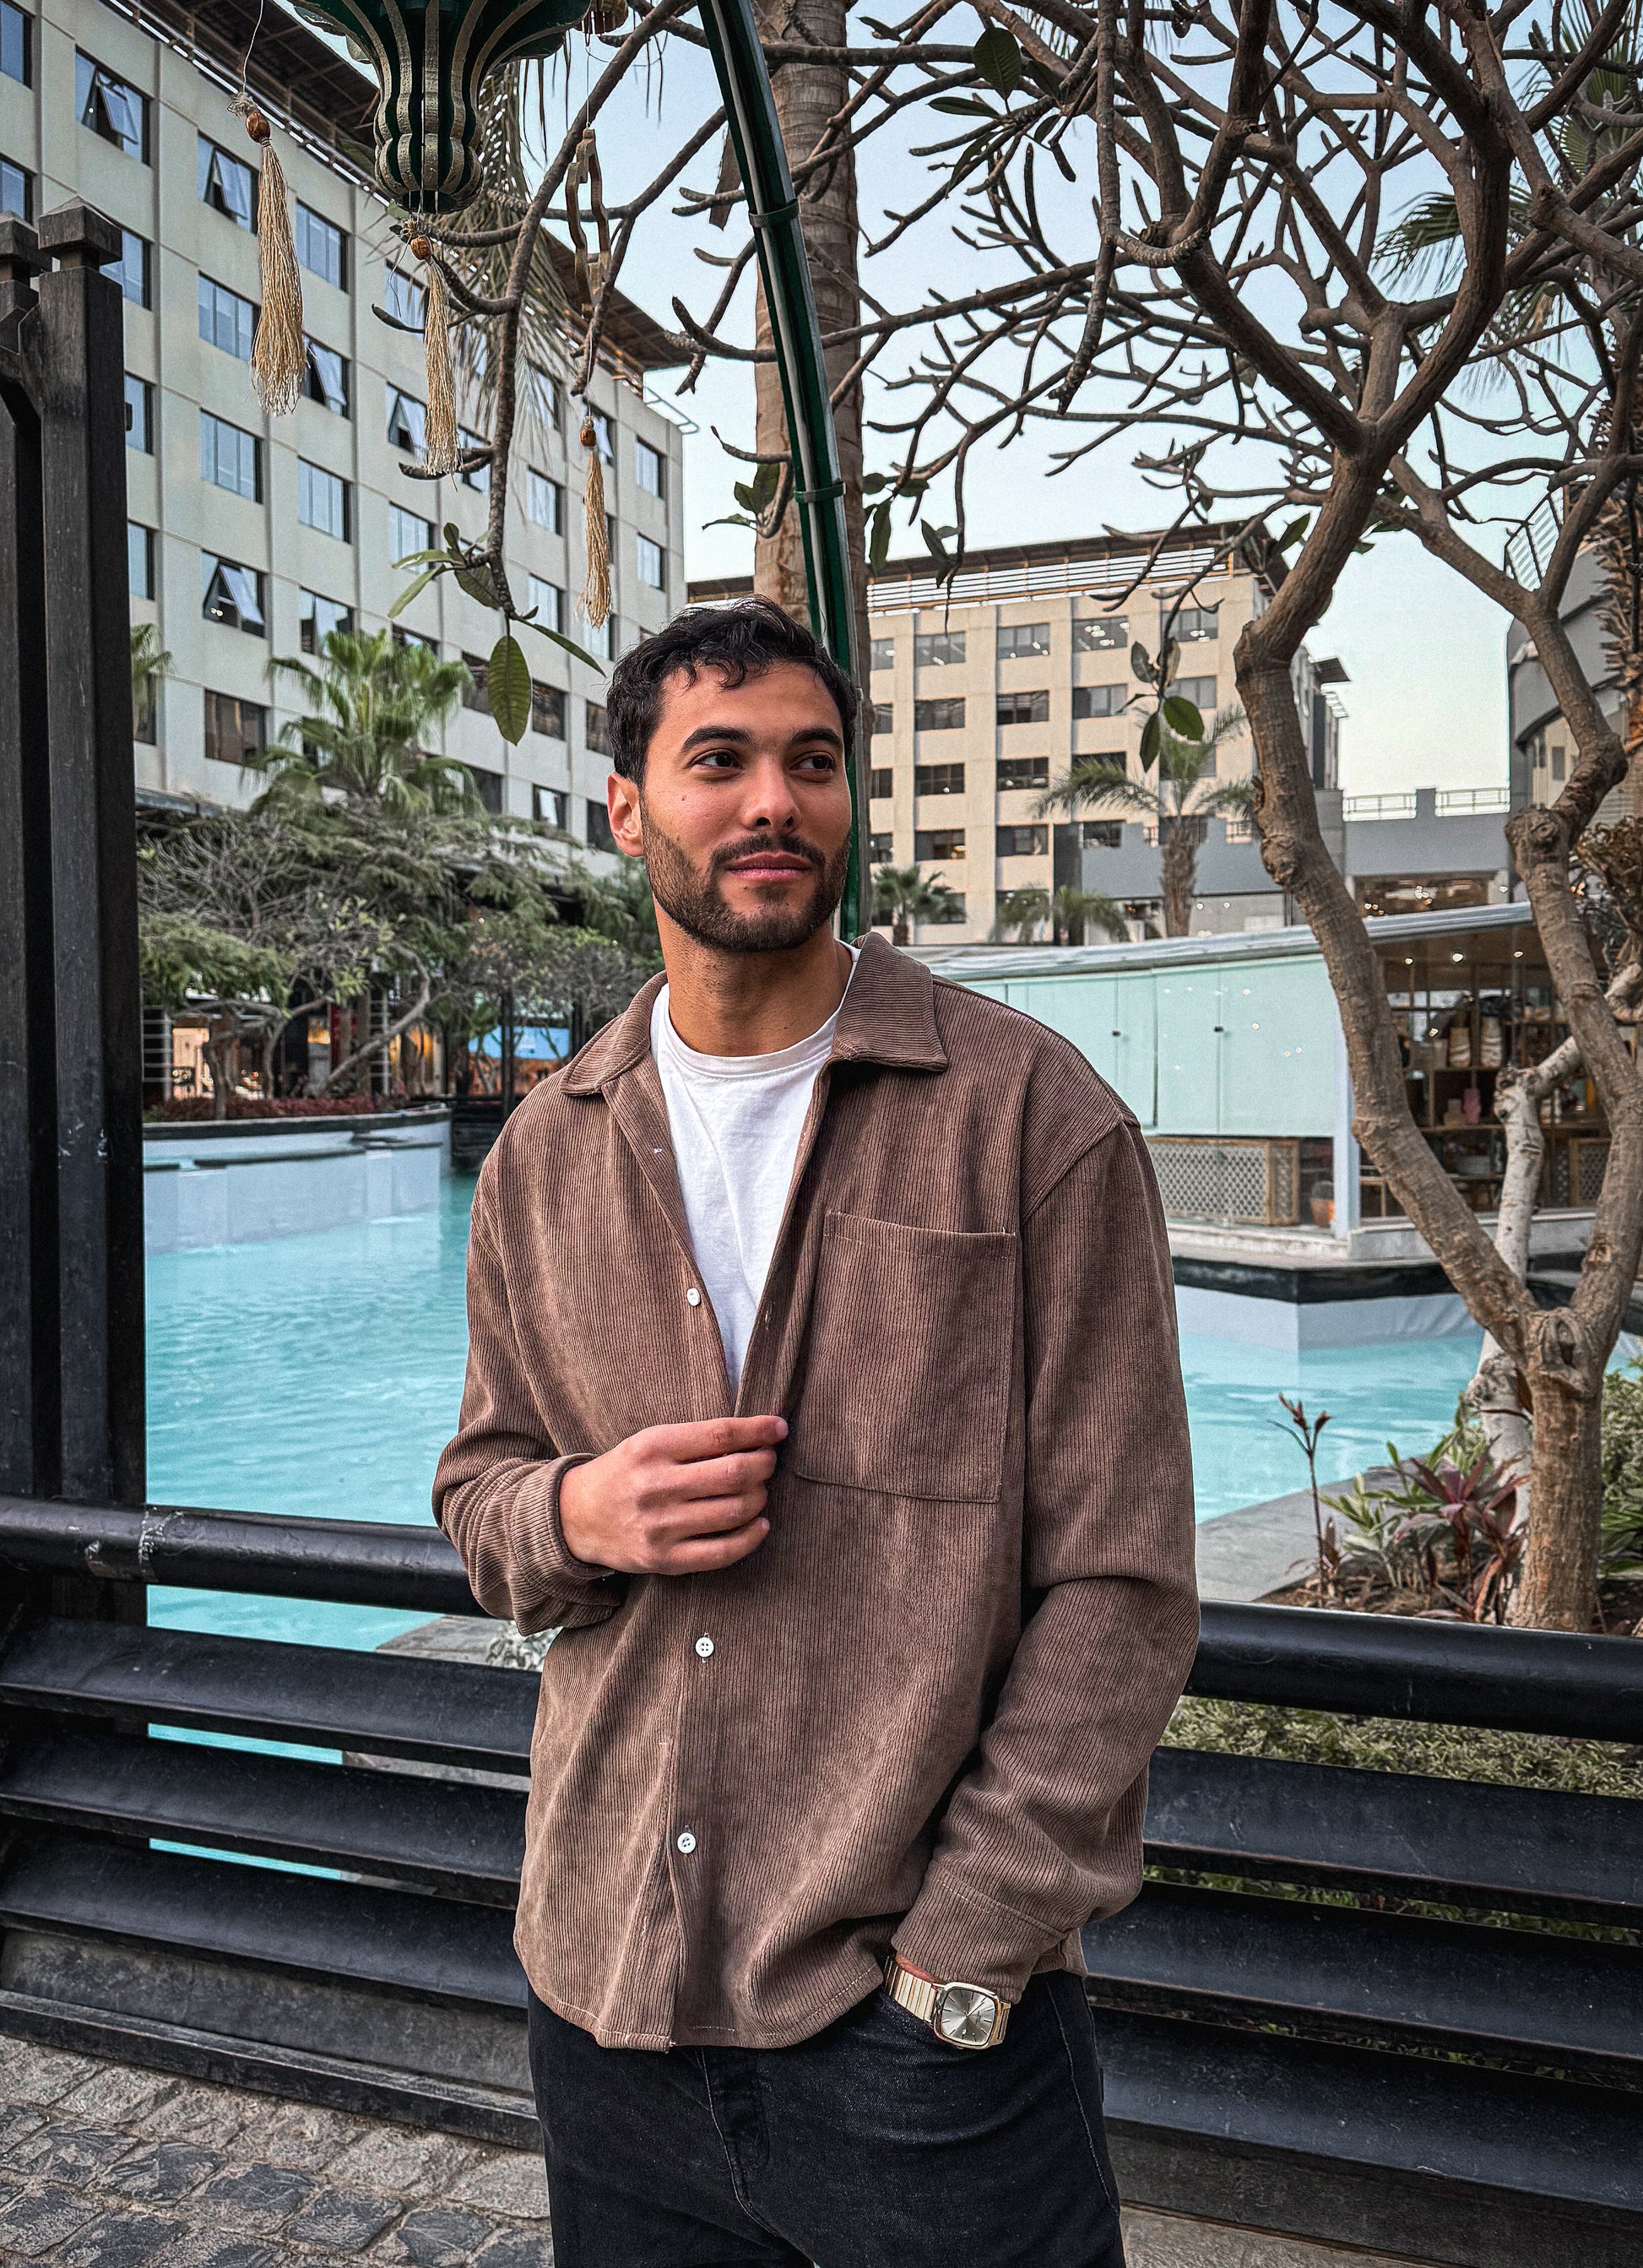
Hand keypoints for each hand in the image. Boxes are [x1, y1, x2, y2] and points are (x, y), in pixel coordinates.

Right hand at [558, 1415, 786, 1575]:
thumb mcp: (649, 1442)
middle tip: (769, 1461)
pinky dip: (751, 1537)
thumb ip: (696, 1440)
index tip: (778, 1429)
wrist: (576, 1516)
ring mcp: (660, 1526)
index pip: (720, 1434)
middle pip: (733, 1473)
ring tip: (759, 1490)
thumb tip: (758, 1436)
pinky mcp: (663, 1560)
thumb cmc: (626, 1473)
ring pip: (734, 1511)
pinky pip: (722, 1552)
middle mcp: (656, 1486)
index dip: (758, 1430)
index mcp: (653, 1447)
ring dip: (759, 1498)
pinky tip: (759, 1525)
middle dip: (764, 1464)